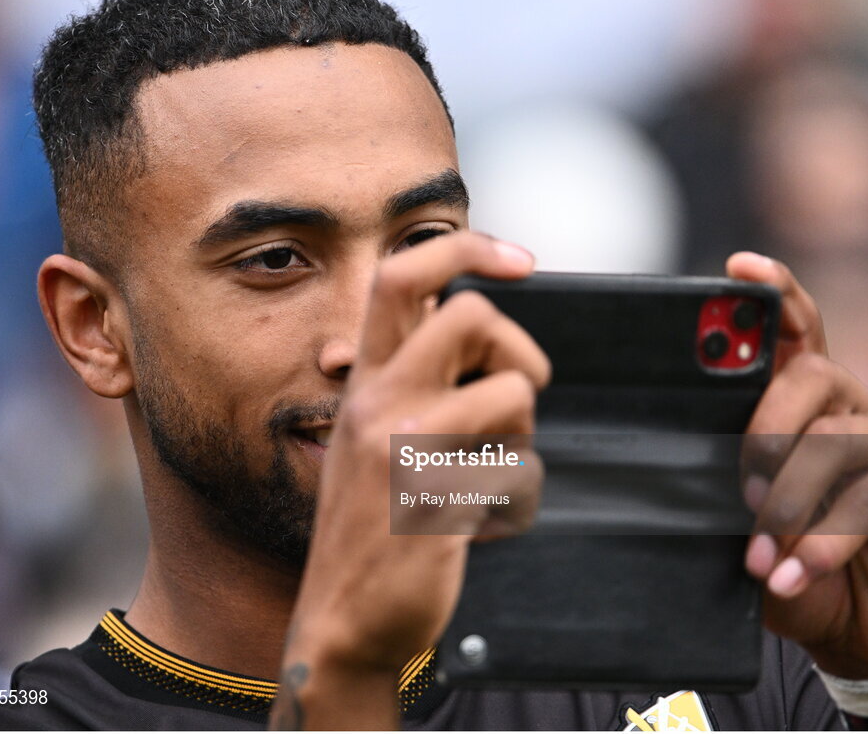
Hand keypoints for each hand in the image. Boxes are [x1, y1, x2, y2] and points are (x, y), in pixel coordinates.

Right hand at [270, 232, 549, 728]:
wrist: (345, 618)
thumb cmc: (373, 523)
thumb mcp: (374, 435)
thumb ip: (414, 378)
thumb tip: (473, 324)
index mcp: (365, 382)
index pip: (402, 277)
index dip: (466, 248)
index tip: (519, 262)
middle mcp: (377, 401)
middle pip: (472, 314)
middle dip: (517, 346)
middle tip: (514, 390)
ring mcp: (407, 446)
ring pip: (514, 389)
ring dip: (522, 432)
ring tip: (488, 468)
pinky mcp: (438, 495)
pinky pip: (520, 468)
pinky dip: (517, 494)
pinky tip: (480, 517)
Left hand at [728, 252, 867, 678]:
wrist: (867, 630)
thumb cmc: (798, 563)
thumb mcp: (750, 524)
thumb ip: (729, 487)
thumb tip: (678, 466)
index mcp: (805, 404)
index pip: (795, 332)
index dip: (773, 294)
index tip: (739, 269)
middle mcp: (851, 407)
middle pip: (809, 375)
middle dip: (764, 428)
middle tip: (744, 491)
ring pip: (834, 438)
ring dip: (790, 499)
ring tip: (763, 548)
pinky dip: (823, 542)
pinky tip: (796, 571)